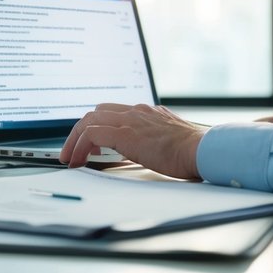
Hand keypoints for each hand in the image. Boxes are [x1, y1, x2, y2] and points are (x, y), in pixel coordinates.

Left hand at [60, 103, 205, 179]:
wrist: (201, 149)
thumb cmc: (192, 151)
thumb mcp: (171, 138)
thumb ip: (156, 138)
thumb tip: (148, 150)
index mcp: (147, 112)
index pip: (113, 111)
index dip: (97, 125)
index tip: (90, 144)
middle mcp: (137, 111)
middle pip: (96, 112)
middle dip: (80, 131)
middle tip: (73, 151)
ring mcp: (130, 120)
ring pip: (89, 120)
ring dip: (75, 140)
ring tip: (70, 158)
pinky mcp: (125, 133)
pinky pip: (92, 134)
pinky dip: (80, 146)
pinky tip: (79, 161)